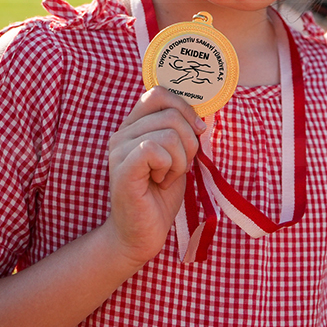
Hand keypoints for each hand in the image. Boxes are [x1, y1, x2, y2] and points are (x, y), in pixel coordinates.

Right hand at [103, 87, 204, 265]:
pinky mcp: (123, 168)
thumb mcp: (178, 157)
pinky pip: (156, 149)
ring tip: (167, 177)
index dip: (184, 107)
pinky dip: (169, 167)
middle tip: (178, 167)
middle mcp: (122, 133)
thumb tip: (207, 110)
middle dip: (189, 142)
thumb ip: (185, 132)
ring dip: (180, 160)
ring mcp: (119, 150)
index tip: (197, 131)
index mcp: (133, 126)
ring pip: (169, 133)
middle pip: (171, 113)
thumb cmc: (159, 197)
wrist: (141, 234)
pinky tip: (160, 182)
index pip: (158, 93)